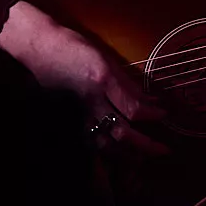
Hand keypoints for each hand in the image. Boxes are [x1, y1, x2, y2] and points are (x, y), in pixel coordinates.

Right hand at [0, 1, 168, 153]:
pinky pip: (90, 141)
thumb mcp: (106, 58)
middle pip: (122, 132)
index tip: (165, 116)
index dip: (152, 116)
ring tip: (143, 159)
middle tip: (163, 150)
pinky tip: (117, 154)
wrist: (41, 48)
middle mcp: (91, 100)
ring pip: (105, 143)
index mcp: (103, 80)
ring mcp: (78, 113)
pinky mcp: (69, 119)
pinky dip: (106, 151)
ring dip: (127, 154)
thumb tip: (151, 100)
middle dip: (145, 145)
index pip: (133, 108)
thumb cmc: (75, 47)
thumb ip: (128, 83)